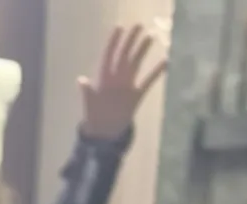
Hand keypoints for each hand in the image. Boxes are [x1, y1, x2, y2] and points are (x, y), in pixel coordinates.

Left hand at [79, 25, 166, 139]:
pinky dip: (156, 72)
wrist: (104, 134)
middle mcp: (116, 79)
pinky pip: (148, 81)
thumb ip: (87, 92)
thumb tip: (81, 80)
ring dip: (142, 51)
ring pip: (136, 64)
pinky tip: (166, 61)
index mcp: (104, 79)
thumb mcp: (89, 105)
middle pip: (124, 56)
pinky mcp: (136, 95)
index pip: (109, 56)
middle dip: (130, 41)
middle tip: (139, 26)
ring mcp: (127, 86)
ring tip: (151, 36)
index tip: (119, 28)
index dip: (113, 42)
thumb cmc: (94, 118)